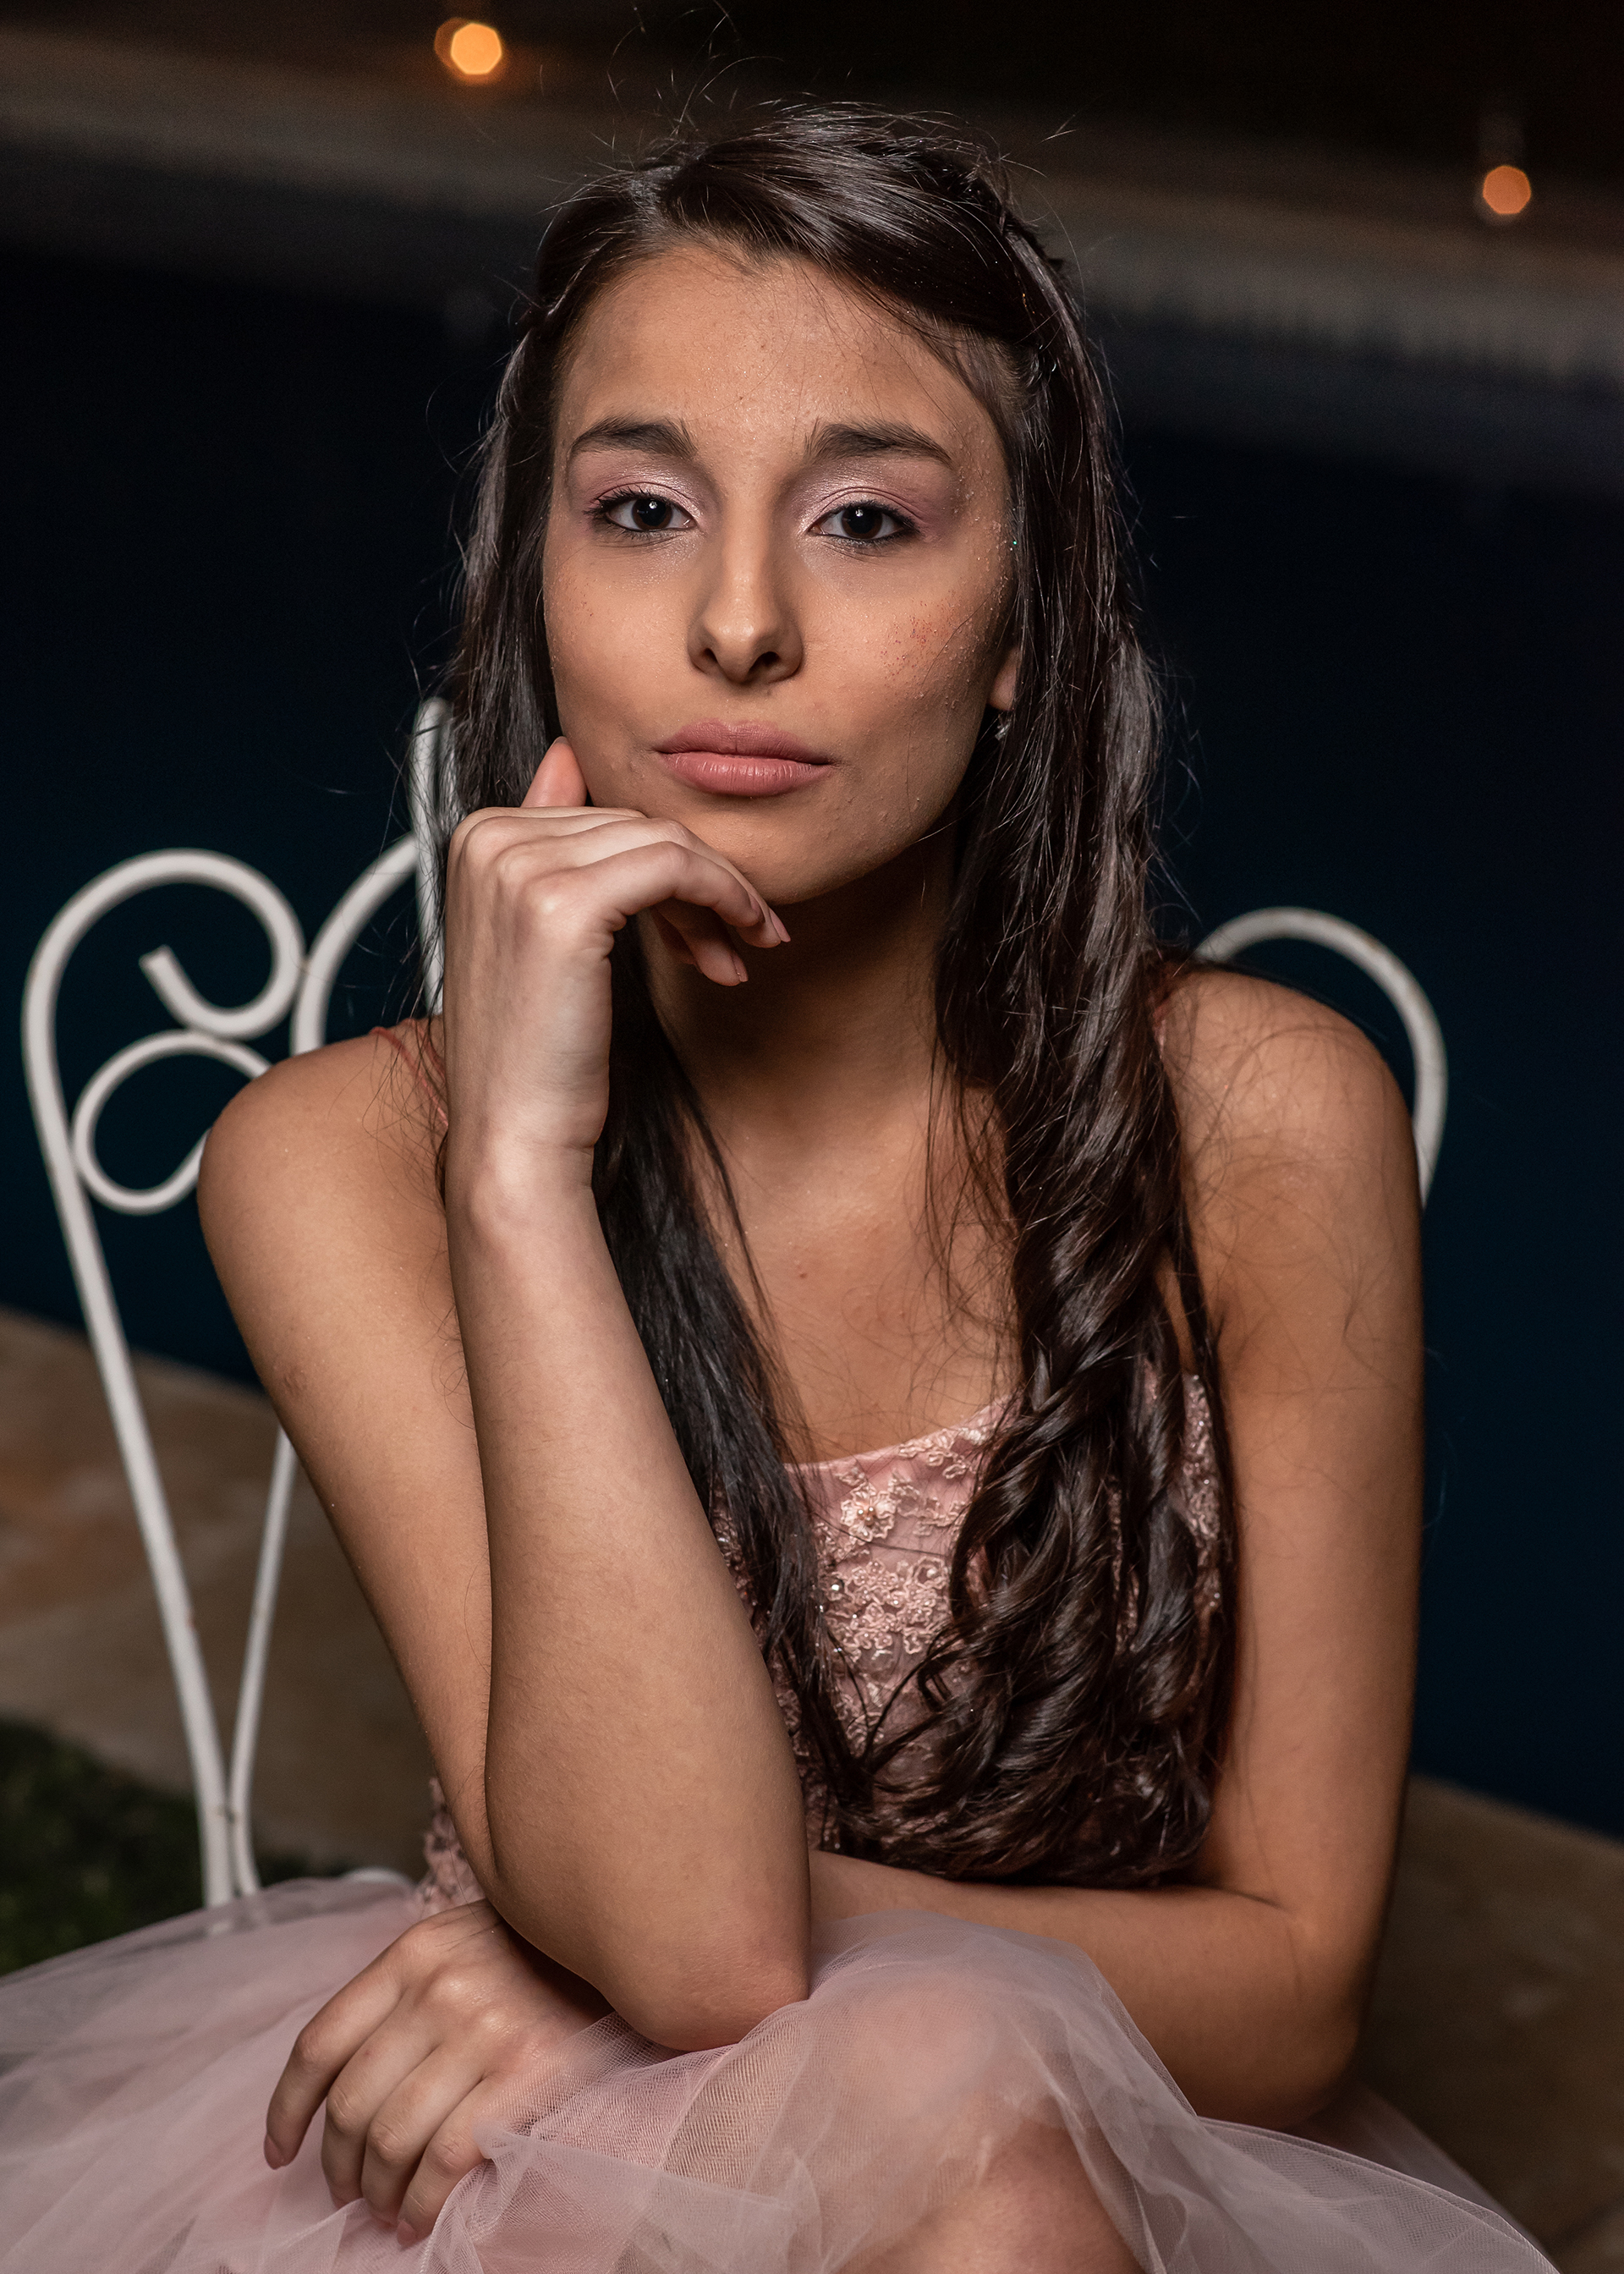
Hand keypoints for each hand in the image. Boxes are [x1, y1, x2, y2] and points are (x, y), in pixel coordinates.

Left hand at [265, 1900, 608, 2244]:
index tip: (279, 2150)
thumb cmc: (538, 1955)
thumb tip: (341, 2082)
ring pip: (391, 2139)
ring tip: (385, 2210)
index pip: (320, 2044)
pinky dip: (421, 2204)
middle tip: (346, 2191)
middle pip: (350, 2103)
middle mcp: (440, 1988)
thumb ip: (402, 1991)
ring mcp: (483, 2031)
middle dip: (337, 2166)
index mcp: (413, 1953)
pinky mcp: (526, 2075)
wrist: (630, 1947)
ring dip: (377, 2193)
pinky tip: (417, 2218)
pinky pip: (445, 2159)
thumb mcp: (458, 1943)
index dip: (287, 2110)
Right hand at [441, 737, 787, 1174]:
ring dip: (718, 898)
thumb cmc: (538, 1052)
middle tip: (731, 950)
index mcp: (476, 835)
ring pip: (665, 841)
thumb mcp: (539, 933)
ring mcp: (518, 866)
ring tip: (733, 959)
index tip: (701, 919)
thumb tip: (571, 754)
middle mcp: (486, 837)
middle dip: (698, 884)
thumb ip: (551, 841)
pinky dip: (725, 898)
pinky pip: (677, 866)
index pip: (603, 812)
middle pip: (637, 823)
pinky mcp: (563, 903)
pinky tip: (738, 947)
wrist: (516, 1136)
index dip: (663, 864)